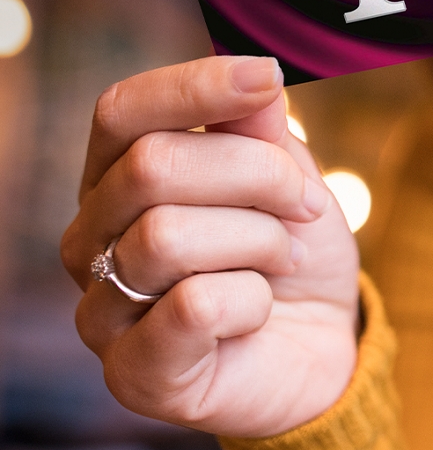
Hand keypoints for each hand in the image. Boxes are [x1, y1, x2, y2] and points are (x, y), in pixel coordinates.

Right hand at [61, 56, 360, 437]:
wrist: (324, 347)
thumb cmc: (293, 257)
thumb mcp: (289, 179)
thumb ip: (259, 130)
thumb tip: (254, 76)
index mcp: (116, 180)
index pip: (121, 110)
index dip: (194, 86)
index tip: (268, 76)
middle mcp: (90, 240)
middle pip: (153, 166)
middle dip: (259, 176)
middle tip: (305, 207)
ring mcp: (102, 311)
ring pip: (169, 235)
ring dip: (261, 241)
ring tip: (283, 261)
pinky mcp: (133, 373)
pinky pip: (193, 306)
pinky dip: (252, 301)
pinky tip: (258, 313)